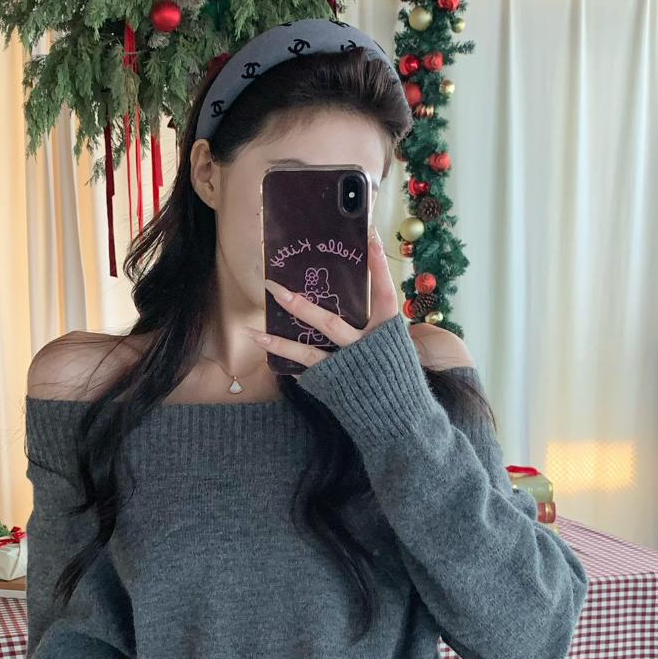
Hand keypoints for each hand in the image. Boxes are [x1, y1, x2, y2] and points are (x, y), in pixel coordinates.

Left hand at [245, 220, 472, 370]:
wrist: (404, 422)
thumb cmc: (401, 380)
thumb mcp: (399, 346)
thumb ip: (380, 324)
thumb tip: (362, 300)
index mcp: (390, 333)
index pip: (384, 292)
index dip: (377, 265)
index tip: (369, 235)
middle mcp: (367, 347)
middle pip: (330, 321)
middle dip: (301, 304)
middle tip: (274, 285)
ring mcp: (349, 366)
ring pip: (310, 348)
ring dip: (280, 336)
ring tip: (253, 328)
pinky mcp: (336, 382)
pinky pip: (306, 366)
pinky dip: (285, 355)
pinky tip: (263, 340)